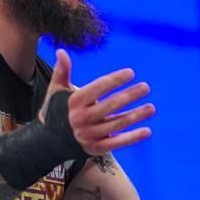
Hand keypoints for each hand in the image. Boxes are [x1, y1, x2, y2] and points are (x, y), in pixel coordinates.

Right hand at [40, 49, 155, 154]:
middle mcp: (81, 118)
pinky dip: (132, 138)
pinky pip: (117, 143)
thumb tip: (61, 51)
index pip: (98, 88)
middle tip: (146, 87)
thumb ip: (62, 71)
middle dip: (130, 96)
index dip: (115, 79)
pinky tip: (147, 131)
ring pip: (117, 124)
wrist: (48, 141)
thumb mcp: (57, 90)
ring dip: (136, 116)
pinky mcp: (95, 148)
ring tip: (151, 108)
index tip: (131, 73)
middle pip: (110, 105)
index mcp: (74, 102)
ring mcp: (89, 135)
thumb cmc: (57, 110)